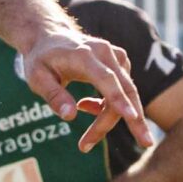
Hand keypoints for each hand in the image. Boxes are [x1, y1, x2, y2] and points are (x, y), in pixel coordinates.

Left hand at [19, 28, 150, 152]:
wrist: (49, 37)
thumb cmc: (40, 60)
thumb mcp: (36, 79)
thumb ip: (54, 97)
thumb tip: (70, 117)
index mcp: (84, 55)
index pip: (107, 79)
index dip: (119, 100)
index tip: (133, 117)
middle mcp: (105, 53)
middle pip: (126, 89)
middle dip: (135, 119)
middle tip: (146, 145)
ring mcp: (116, 56)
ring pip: (125, 94)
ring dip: (109, 119)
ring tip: (85, 140)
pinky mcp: (120, 62)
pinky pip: (122, 90)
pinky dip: (109, 106)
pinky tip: (86, 106)